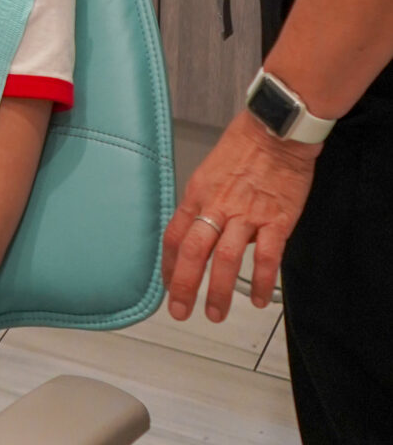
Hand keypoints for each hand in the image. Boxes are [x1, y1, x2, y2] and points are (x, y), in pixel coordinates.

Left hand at [162, 110, 316, 319]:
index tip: (168, 287)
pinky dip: (260, 281)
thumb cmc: (243, 147)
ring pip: (226, 260)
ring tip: (216, 314)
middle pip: (194, 252)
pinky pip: (266, 257)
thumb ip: (205, 203)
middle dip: (185, 286)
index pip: (175, 236)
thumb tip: (203, 233)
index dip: (170, 266)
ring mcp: (247, 215)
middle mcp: (217, 207)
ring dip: (219, 292)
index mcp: (197, 194)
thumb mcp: (210, 171)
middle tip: (180, 312)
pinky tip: (257, 299)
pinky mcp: (276, 220)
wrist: (276, 130)